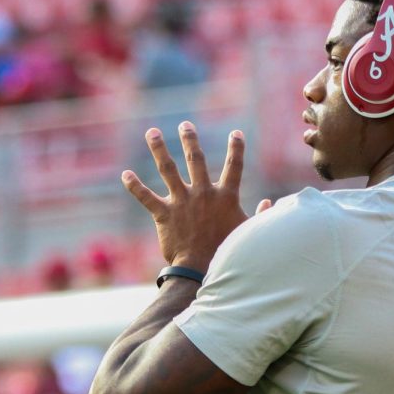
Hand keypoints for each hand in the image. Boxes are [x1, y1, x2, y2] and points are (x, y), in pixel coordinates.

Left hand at [121, 122, 252, 270]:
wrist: (202, 269)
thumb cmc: (227, 252)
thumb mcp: (248, 232)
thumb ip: (260, 215)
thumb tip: (268, 203)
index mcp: (225, 197)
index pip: (234, 167)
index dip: (236, 148)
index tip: (236, 133)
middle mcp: (203, 193)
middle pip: (196, 159)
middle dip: (190, 139)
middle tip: (185, 125)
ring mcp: (181, 202)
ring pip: (168, 169)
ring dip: (159, 149)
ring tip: (152, 132)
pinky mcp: (164, 214)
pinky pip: (146, 197)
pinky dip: (135, 186)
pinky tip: (125, 175)